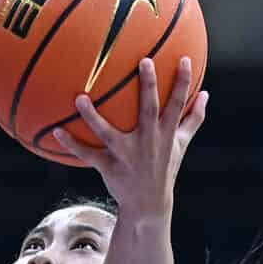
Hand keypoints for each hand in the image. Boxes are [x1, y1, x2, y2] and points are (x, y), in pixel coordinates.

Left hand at [51, 56, 207, 215]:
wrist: (149, 204)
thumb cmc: (164, 168)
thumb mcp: (181, 145)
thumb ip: (193, 119)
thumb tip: (206, 94)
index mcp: (165, 135)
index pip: (177, 104)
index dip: (182, 83)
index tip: (183, 59)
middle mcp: (147, 142)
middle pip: (148, 110)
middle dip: (148, 86)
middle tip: (144, 61)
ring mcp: (126, 155)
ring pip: (108, 133)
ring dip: (92, 116)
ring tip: (80, 98)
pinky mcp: (109, 167)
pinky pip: (88, 154)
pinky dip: (72, 144)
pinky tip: (56, 131)